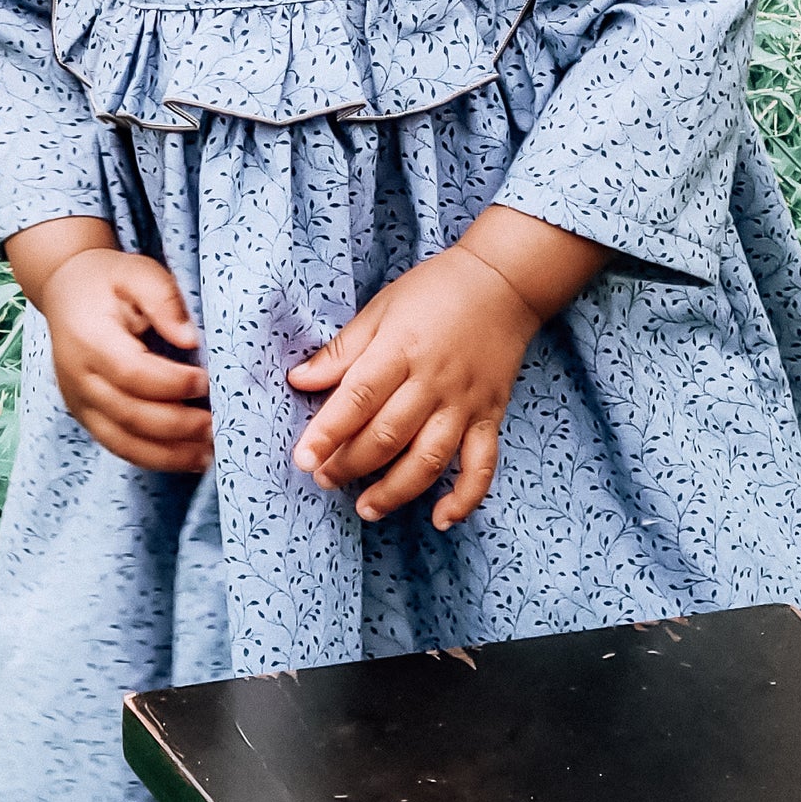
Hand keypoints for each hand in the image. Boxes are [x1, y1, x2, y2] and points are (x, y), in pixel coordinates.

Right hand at [6, 221, 211, 475]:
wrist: (66, 291)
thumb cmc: (108, 280)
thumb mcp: (137, 271)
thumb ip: (163, 299)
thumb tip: (191, 339)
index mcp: (88, 338)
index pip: (131, 372)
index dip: (172, 383)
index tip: (207, 380)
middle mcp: (77, 377)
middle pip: (129, 414)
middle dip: (178, 425)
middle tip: (219, 424)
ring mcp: (79, 402)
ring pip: (123, 442)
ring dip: (170, 454)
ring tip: (211, 453)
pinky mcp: (86, 417)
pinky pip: (119, 447)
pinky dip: (155, 459)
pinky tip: (189, 459)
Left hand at [285, 209, 608, 528]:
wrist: (503, 283)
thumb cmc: (434, 291)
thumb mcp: (380, 308)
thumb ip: (342, 351)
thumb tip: (298, 381)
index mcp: (400, 349)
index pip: (358, 398)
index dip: (328, 432)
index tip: (303, 459)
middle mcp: (433, 381)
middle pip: (389, 435)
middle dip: (351, 465)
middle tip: (324, 480)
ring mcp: (465, 403)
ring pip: (430, 458)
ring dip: (396, 490)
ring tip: (366, 507)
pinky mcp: (490, 416)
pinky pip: (482, 465)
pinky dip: (465, 497)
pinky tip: (441, 518)